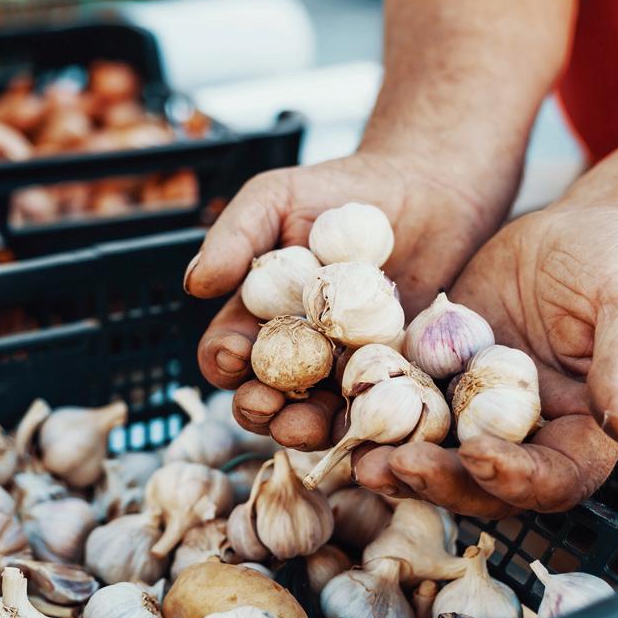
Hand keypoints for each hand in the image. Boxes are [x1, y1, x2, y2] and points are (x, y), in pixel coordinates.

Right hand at [185, 151, 508, 445]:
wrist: (423, 189)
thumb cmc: (340, 190)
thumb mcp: (278, 198)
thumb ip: (236, 236)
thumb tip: (193, 284)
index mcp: (260, 317)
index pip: (228, 352)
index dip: (223, 361)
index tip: (232, 355)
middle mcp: (298, 351)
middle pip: (267, 395)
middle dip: (260, 409)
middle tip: (268, 406)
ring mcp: (345, 367)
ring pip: (317, 413)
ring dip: (308, 428)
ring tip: (313, 424)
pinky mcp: (394, 375)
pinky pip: (377, 406)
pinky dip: (370, 421)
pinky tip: (371, 420)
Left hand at [355, 170, 617, 516]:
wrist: (573, 230)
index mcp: (579, 431)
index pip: (553, 476)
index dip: (517, 477)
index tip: (478, 454)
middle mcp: (523, 430)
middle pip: (481, 478)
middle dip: (438, 479)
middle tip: (395, 465)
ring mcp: (475, 405)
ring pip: (435, 448)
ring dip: (396, 459)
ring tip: (358, 457)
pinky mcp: (439, 372)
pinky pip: (406, 398)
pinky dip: (375, 408)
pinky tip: (344, 405)